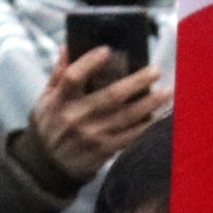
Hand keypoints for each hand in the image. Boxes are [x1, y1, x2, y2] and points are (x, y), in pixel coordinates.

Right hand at [28, 49, 168, 181]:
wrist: (47, 166)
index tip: (107, 50)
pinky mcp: (104, 150)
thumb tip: (68, 46)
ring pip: (126, 117)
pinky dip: (146, 126)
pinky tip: (160, 116)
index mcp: (59, 101)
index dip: (89, 63)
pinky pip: (130, 136)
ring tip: (167, 92)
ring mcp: (92, 135)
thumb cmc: (50, 126)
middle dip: (136, 82)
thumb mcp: (45, 100)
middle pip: (110, 96)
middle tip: (155, 71)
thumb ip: (58, 74)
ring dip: (149, 104)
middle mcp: (76, 117)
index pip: (73, 78)